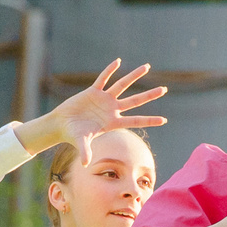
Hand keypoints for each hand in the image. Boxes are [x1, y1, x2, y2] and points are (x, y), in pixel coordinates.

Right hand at [33, 59, 168, 163]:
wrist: (61, 124)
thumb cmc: (72, 134)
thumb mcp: (81, 142)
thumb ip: (85, 151)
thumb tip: (85, 164)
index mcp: (112, 122)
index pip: (135, 120)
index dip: (149, 120)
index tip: (164, 120)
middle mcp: (111, 109)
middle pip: (135, 101)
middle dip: (149, 95)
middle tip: (165, 89)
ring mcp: (103, 99)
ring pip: (122, 85)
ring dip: (134, 76)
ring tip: (147, 67)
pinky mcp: (93, 91)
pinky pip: (103, 79)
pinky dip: (109, 70)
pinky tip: (118, 61)